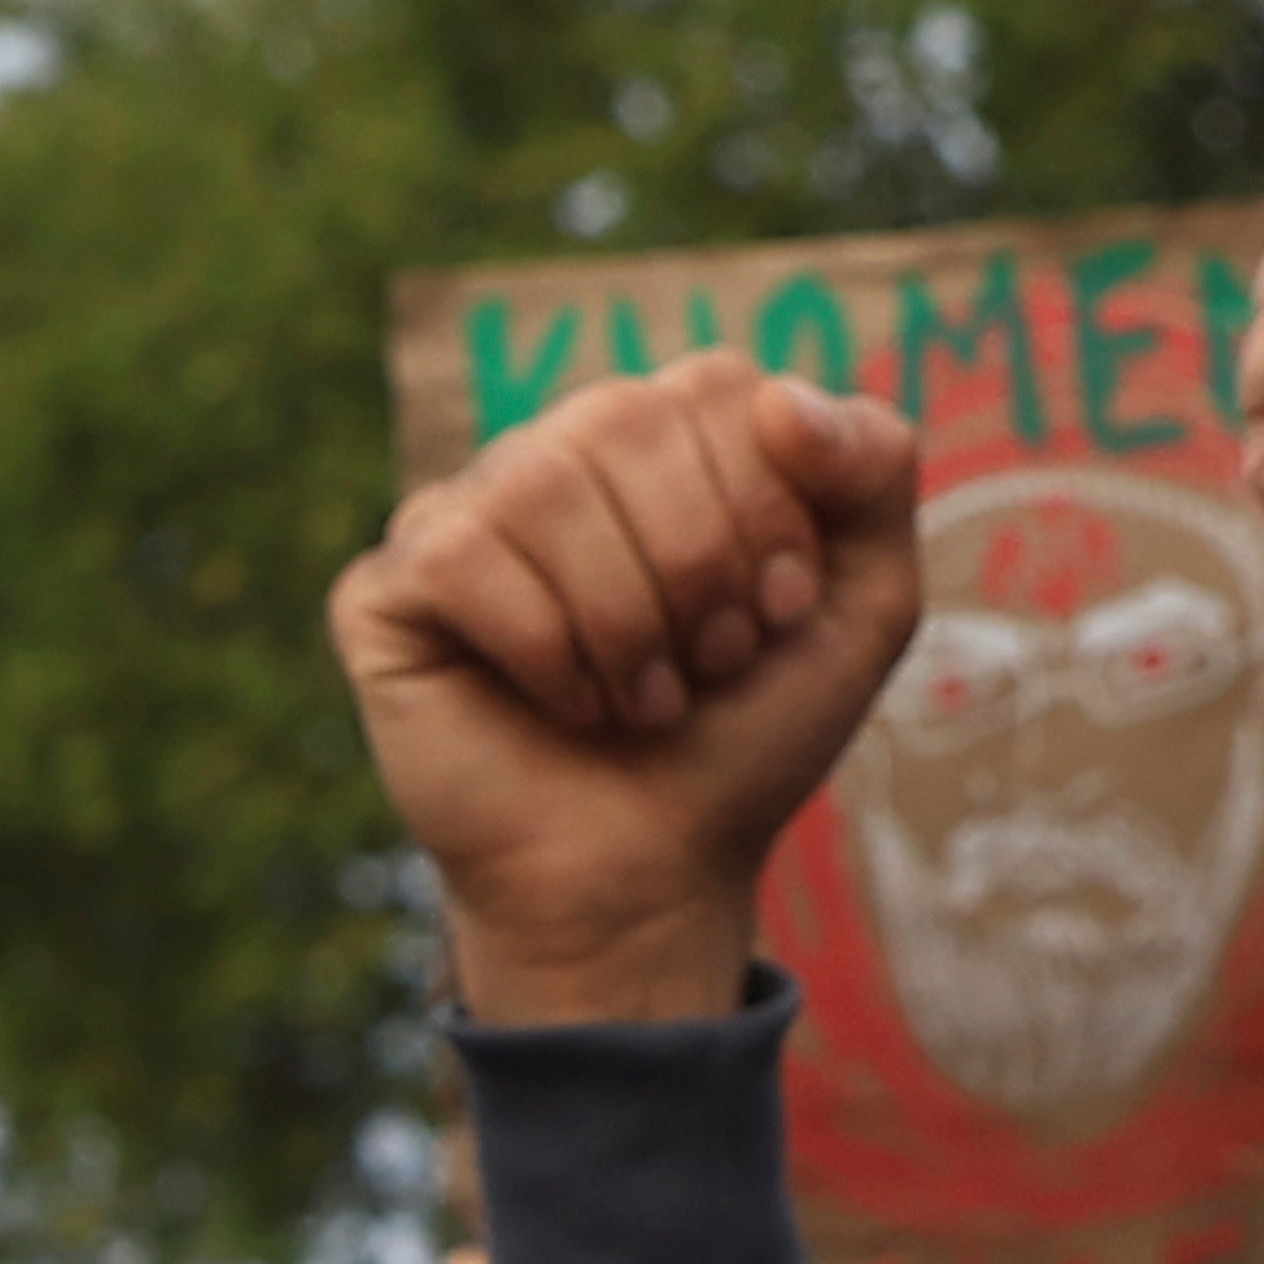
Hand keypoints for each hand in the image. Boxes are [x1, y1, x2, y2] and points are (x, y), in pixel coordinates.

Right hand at [334, 356, 923, 1022]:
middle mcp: (559, 456)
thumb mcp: (863, 605)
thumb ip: (873, 466)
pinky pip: (459, 552)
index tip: (779, 615)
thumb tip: (776, 395)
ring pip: (542, 481)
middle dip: (698, 565)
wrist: (653, 876)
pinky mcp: (390, 587)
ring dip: (624, 618)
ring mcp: (468, 514)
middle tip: (710, 665)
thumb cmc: (746, 741)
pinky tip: (560, 704)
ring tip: (642, 700)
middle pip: (627, 416)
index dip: (765, 508)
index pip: (715, 387)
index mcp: (663, 440)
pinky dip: (540, 648)